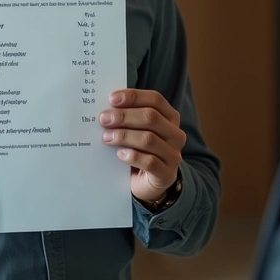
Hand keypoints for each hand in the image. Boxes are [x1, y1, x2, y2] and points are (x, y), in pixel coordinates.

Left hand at [100, 88, 186, 203]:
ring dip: (124, 136)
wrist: (146, 183)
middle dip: (124, 116)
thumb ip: (128, 116)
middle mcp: (175, 134)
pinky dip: (132, 156)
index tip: (112, 99)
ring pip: (148, 139)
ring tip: (106, 137)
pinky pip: (150, 162)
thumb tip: (108, 107)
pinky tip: (120, 154)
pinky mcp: (167, 175)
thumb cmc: (139, 150)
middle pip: (151, 117)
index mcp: (170, 117)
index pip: (155, 99)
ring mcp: (173, 155)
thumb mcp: (136, 130)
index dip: (133, 96)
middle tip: (104, 119)